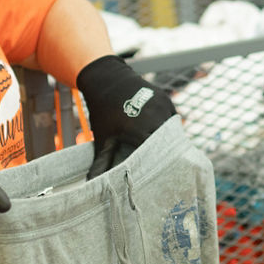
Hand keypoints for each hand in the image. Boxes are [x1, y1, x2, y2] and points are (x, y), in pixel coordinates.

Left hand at [75, 55, 177, 178]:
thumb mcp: (102, 137)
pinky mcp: (166, 100)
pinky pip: (173, 120)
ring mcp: (162, 106)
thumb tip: (90, 184)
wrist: (108, 79)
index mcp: (138, 129)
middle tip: (163, 168)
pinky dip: (169, 128)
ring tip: (166, 154)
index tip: (155, 176)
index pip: (155, 154)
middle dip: (164, 155)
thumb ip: (100, 162)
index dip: (156, 165)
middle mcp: (154, 117)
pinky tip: (164, 137)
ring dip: (168, 141)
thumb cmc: (103, 112)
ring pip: (173, 131)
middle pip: (167, 144)